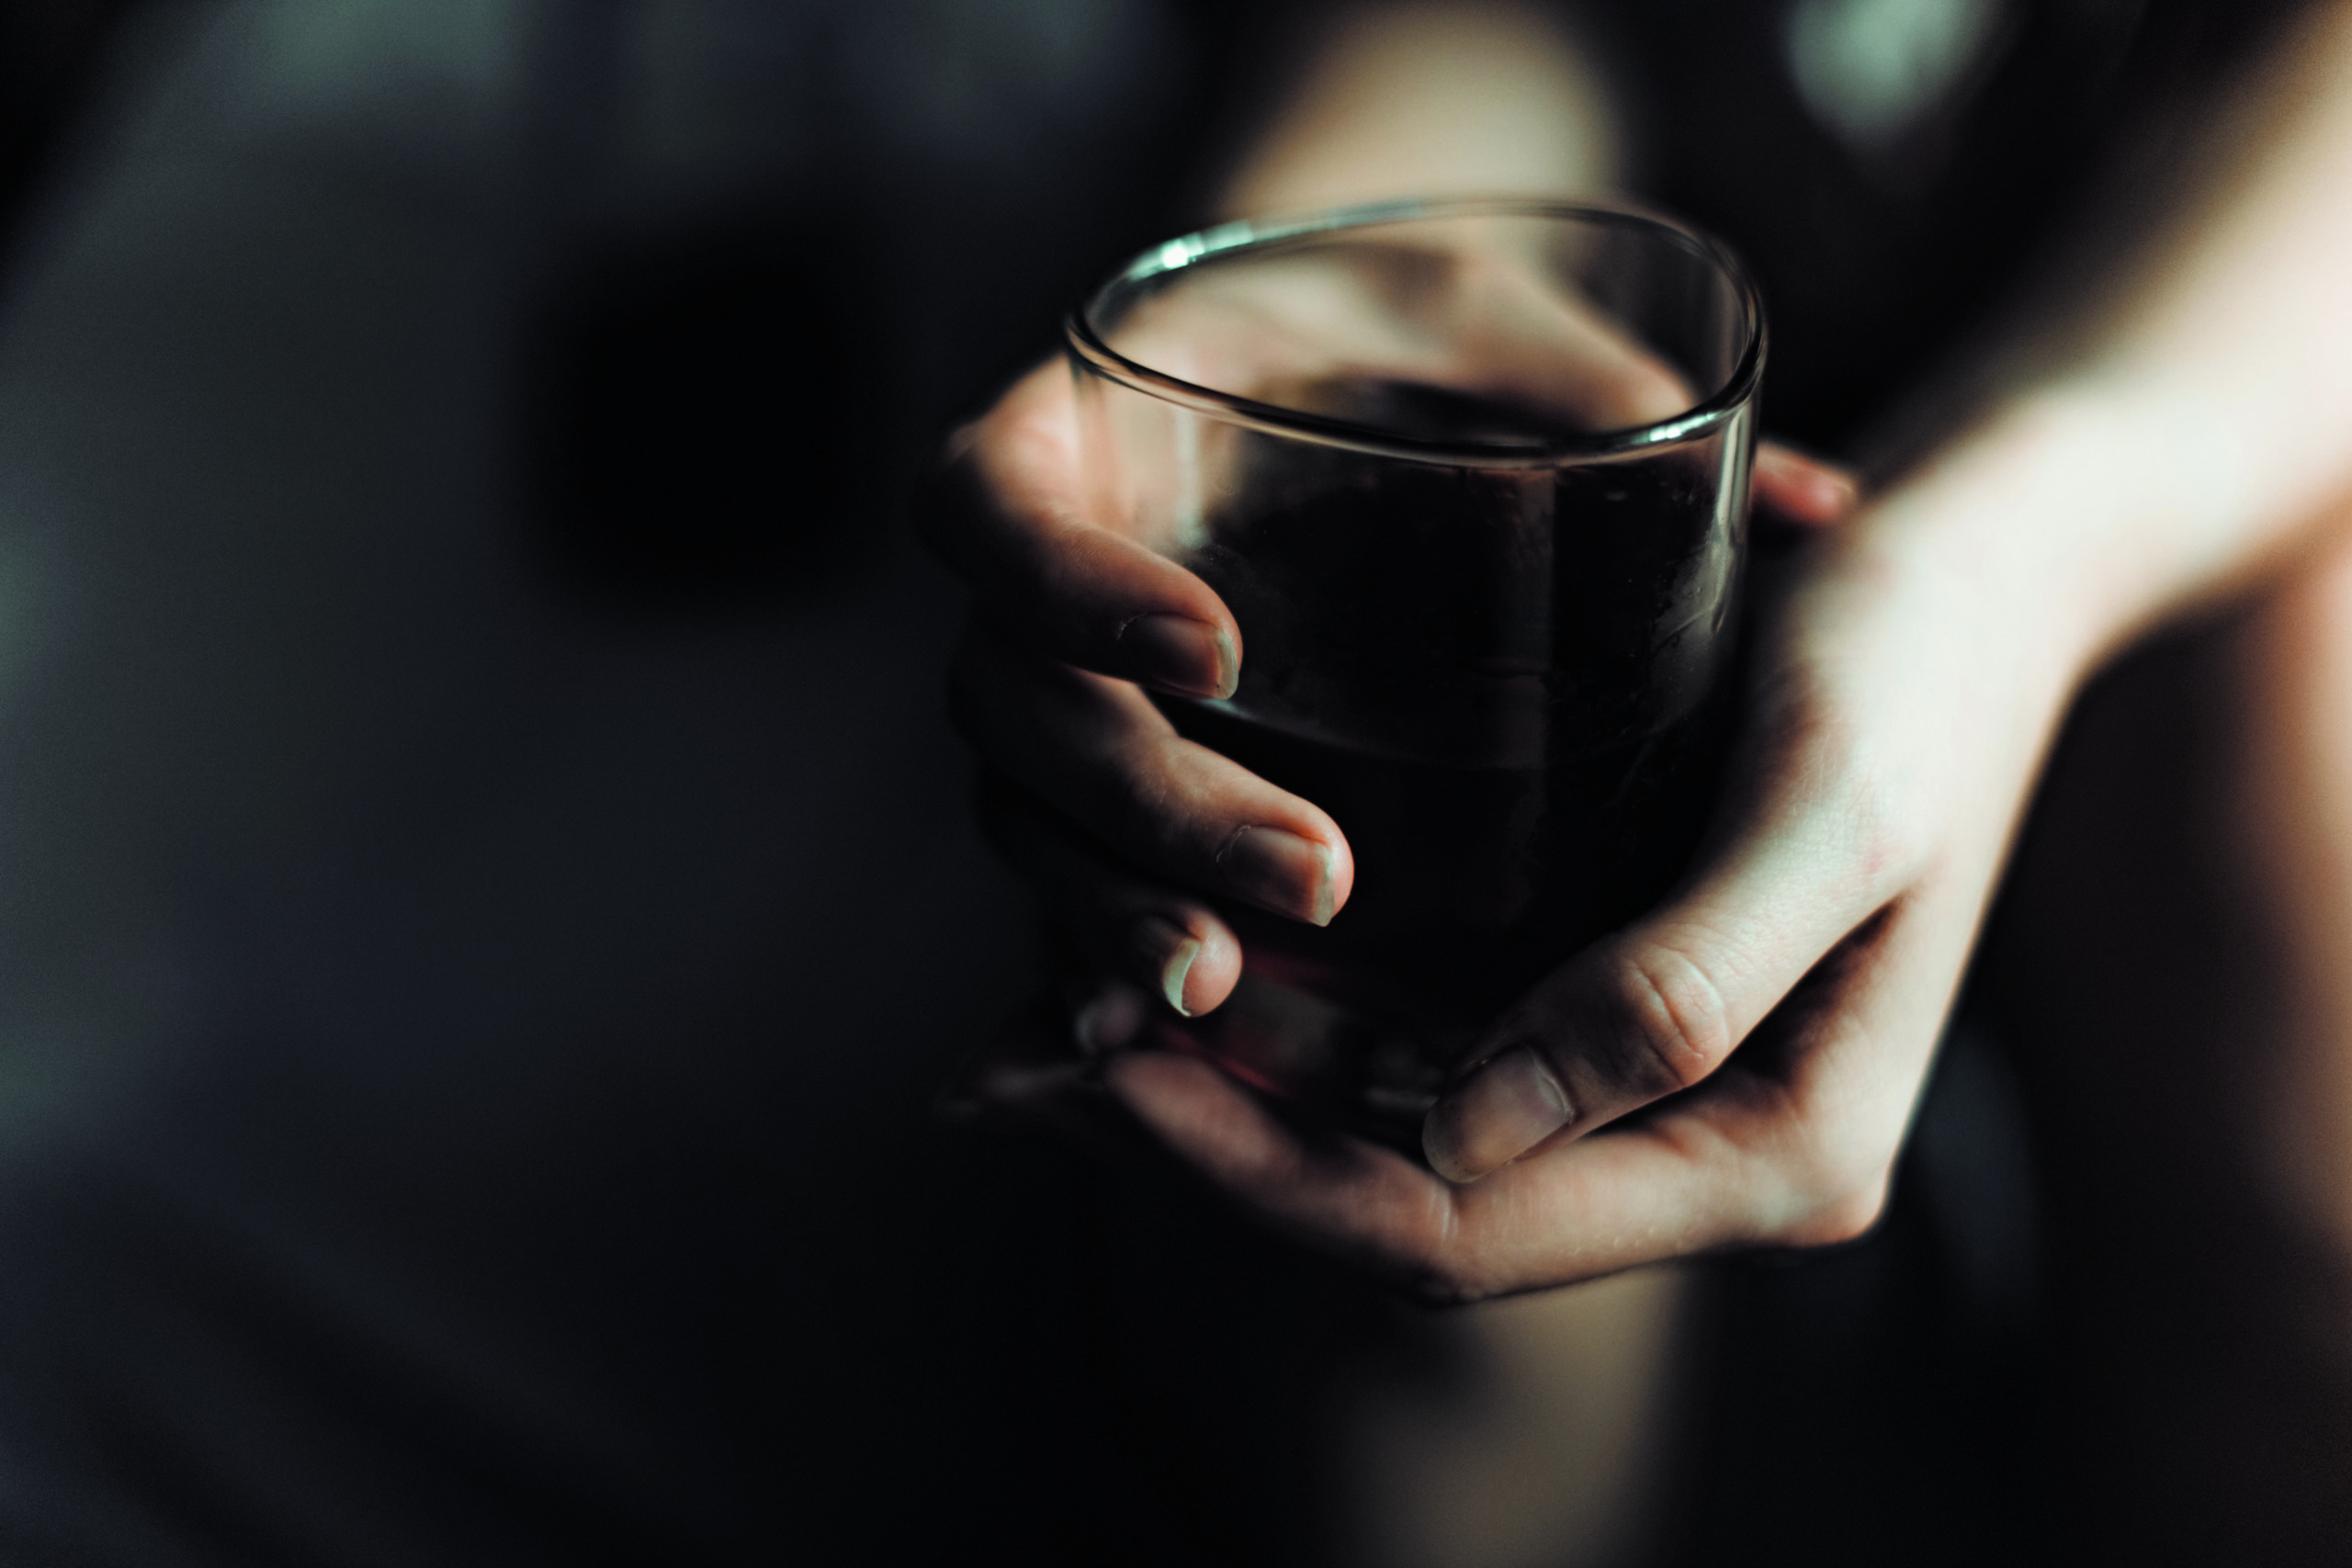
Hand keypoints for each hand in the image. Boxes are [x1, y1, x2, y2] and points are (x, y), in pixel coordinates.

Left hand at [929, 358, 1973, 1302]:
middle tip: (1010, 1064)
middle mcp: (1704, 1156)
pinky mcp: (1604, 1000)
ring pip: (1392, 1145)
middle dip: (1204, 1145)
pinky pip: (1417, 1061)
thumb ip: (1679, 993)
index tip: (1094, 1067)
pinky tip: (1168, 971)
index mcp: (1777, 1156)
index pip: (1467, 1227)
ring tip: (1044, 1031)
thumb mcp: (1832, 808)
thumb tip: (1461, 1140)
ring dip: (1222, 1100)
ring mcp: (1648, 1090)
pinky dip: (1285, 1031)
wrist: (1982, 563)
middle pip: (1406, 1208)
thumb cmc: (1920, 656)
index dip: (1261, 1168)